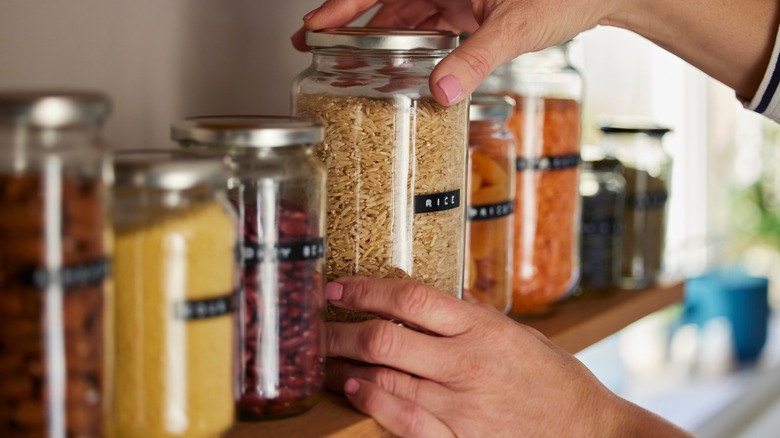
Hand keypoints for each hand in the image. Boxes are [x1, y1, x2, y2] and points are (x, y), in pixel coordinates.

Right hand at [291, 0, 614, 105]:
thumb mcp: (516, 27)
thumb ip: (476, 58)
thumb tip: (439, 92)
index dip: (343, 6)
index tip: (314, 25)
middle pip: (385, 1)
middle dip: (349, 23)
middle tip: (315, 45)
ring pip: (404, 14)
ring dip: (376, 38)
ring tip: (347, 59)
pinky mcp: (469, 8)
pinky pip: (428, 25)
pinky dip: (409, 45)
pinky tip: (395, 63)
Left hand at [323, 277, 690, 436]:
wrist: (589, 432)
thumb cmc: (555, 379)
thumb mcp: (518, 334)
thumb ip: (471, 318)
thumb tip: (425, 301)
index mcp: (482, 328)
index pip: (409, 297)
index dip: (365, 290)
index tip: (337, 288)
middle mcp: (466, 362)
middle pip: (384, 339)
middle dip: (338, 331)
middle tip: (313, 326)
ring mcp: (461, 404)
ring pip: (385, 378)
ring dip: (344, 367)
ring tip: (322, 359)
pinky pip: (404, 420)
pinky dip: (373, 403)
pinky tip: (354, 390)